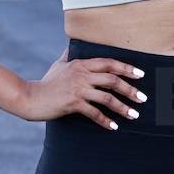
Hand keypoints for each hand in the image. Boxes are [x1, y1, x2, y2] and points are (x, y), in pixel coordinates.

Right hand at [22, 48, 147, 130]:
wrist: (30, 98)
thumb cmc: (46, 82)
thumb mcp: (58, 65)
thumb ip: (68, 56)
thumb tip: (71, 46)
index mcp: (81, 63)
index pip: (109, 63)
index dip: (126, 68)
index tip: (141, 74)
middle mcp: (81, 74)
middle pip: (113, 80)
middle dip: (130, 90)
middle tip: (143, 98)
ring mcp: (77, 89)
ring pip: (107, 98)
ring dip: (123, 107)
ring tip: (134, 115)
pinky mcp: (73, 103)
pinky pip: (94, 113)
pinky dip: (105, 121)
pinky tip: (113, 127)